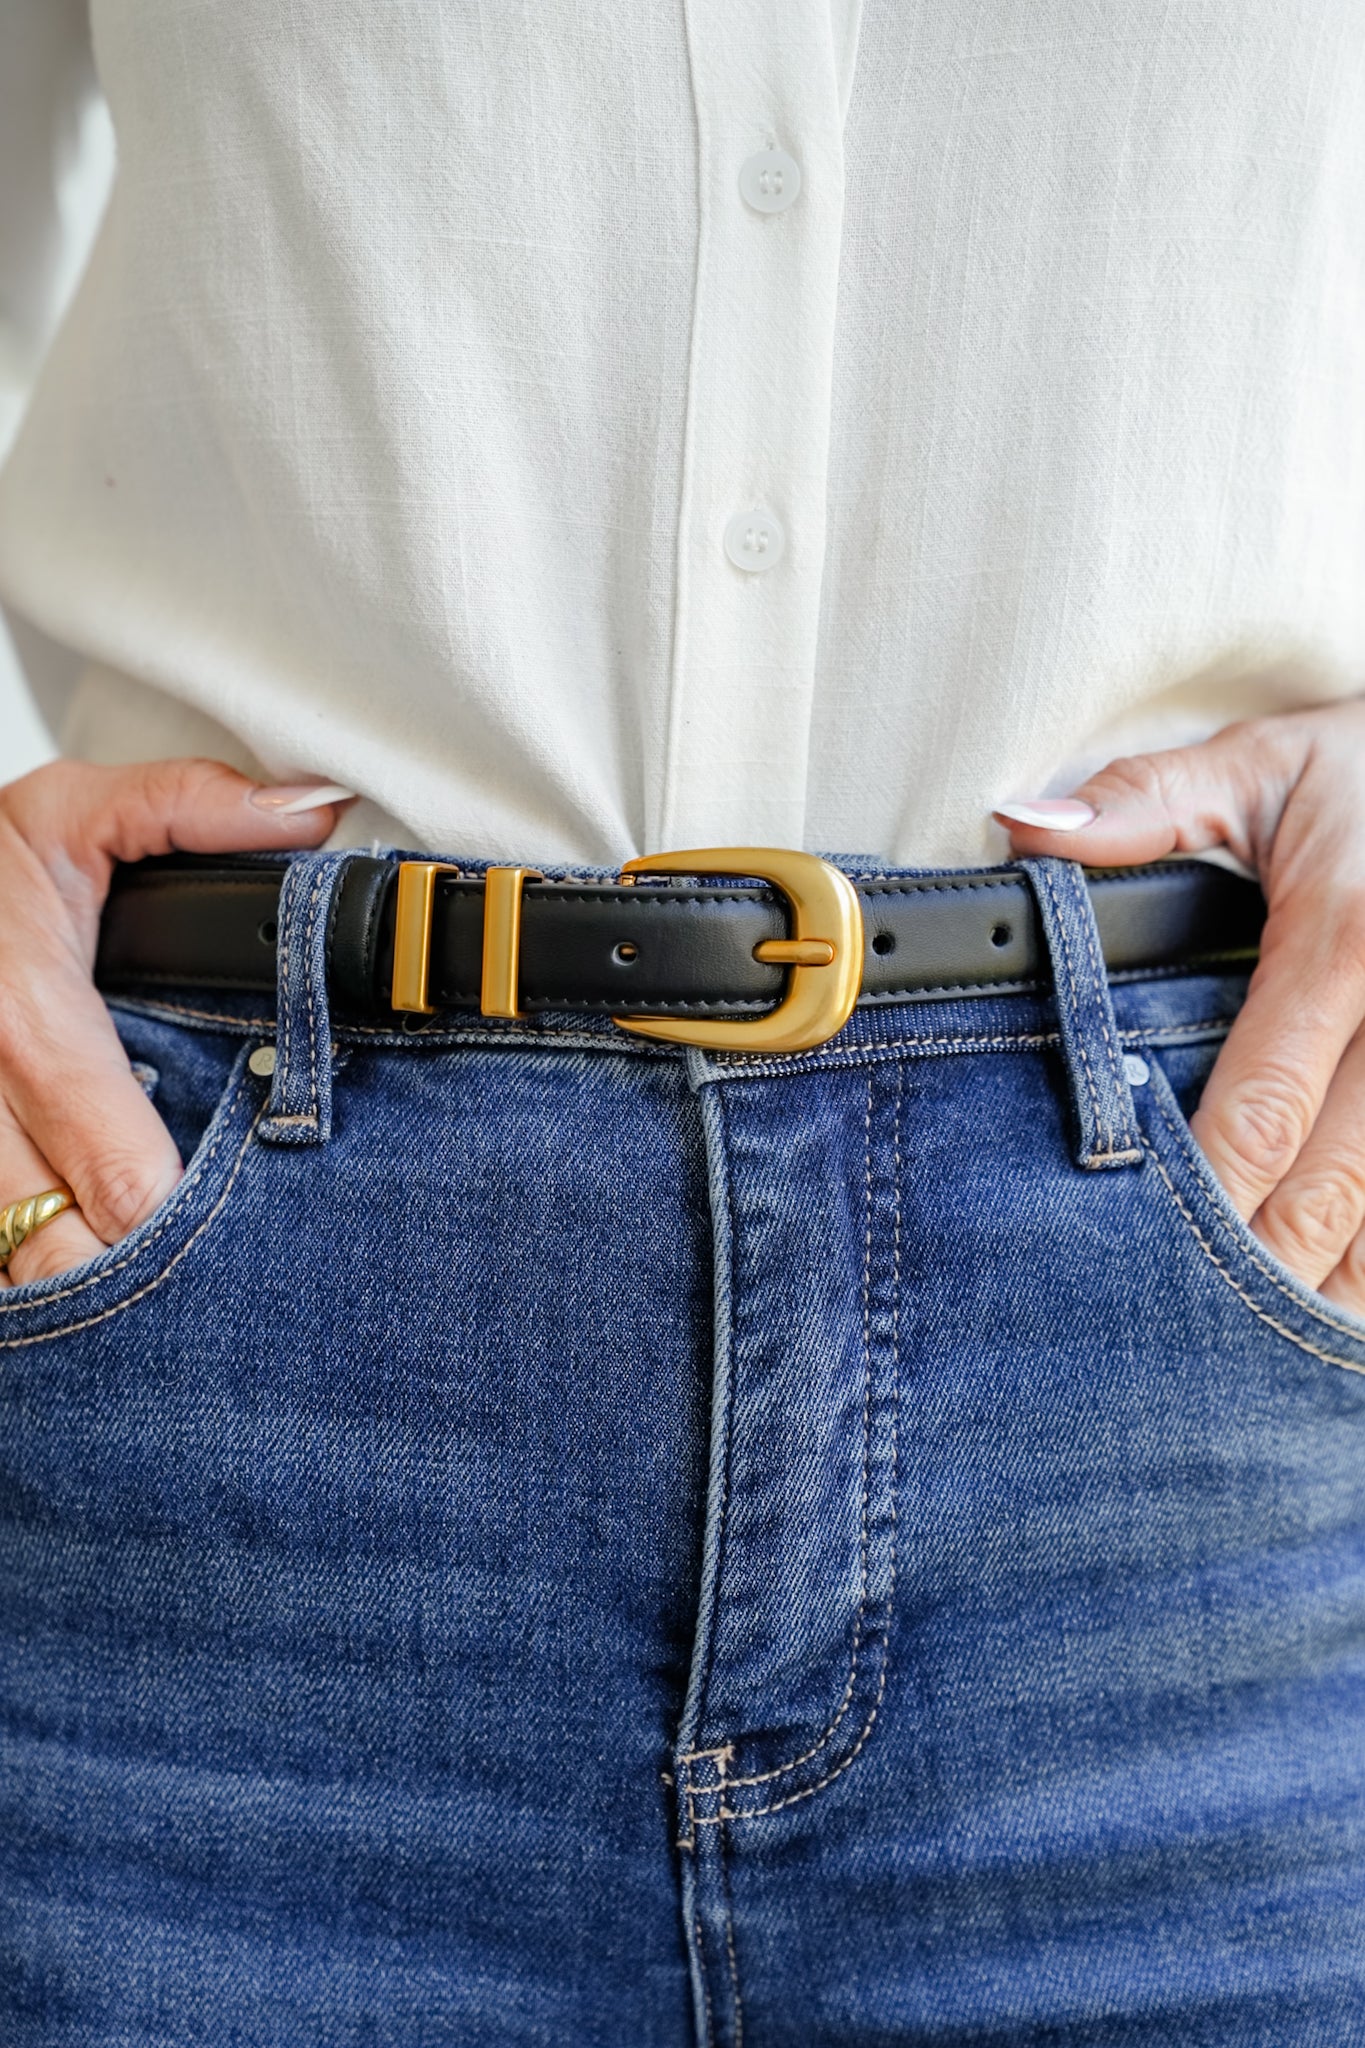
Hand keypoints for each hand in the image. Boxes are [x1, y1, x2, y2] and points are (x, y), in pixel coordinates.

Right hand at [0, 759, 348, 1287]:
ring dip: (99, 1291)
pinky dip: (50, 1268)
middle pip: (70, 1260)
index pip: (122, 1180)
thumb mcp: (68, 812)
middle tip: (241, 1296)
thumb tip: (310, 815)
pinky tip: (107, 1266)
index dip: (195, 1230)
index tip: (262, 1242)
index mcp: (25, 1035)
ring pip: (24, 1271)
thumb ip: (187, 808)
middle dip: (156, 1290)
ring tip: (188, 1303)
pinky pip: (2, 1256)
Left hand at [994, 702, 1364, 1313]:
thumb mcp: (1263, 762)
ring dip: (1339, 1287)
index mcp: (1348, 939)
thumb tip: (1024, 828)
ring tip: (1266, 1360)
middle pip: (1339, 1185)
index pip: (1265, 1106)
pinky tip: (1337, 1305)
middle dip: (1267, 1271)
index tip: (1142, 1260)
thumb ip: (1144, 804)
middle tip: (1188, 1347)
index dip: (1204, 1195)